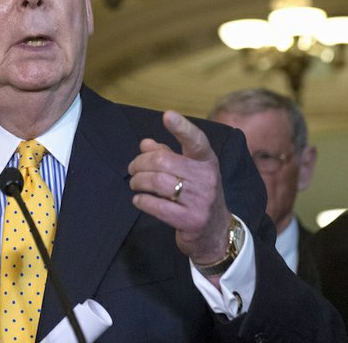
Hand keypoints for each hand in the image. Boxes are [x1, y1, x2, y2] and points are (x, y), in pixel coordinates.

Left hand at [128, 111, 231, 266]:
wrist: (215, 233)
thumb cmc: (197, 195)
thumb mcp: (188, 172)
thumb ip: (167, 155)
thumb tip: (145, 143)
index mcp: (206, 161)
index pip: (196, 141)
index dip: (182, 127)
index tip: (167, 115)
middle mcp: (207, 178)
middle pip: (164, 161)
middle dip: (141, 163)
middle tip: (133, 168)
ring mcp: (201, 201)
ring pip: (158, 182)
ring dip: (138, 181)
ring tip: (134, 183)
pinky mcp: (191, 221)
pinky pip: (158, 206)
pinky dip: (142, 201)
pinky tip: (139, 199)